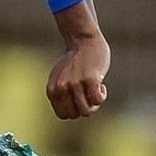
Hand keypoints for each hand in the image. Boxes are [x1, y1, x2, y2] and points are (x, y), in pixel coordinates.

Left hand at [47, 0, 109, 119]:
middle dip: (85, 108)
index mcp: (53, 90)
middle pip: (76, 114)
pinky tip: (101, 85)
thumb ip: (61, 95)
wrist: (82, 39)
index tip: (80, 98)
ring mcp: (75, 84)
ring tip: (95, 89)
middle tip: (89, 94)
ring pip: (87, 110)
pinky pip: (97, 100)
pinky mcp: (89, 79)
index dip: (74, 110)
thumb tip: (70, 114)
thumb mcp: (60, 78)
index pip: (64, 115)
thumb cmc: (74, 61)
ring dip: (95, 104)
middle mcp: (61, 88)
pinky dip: (102, 96)